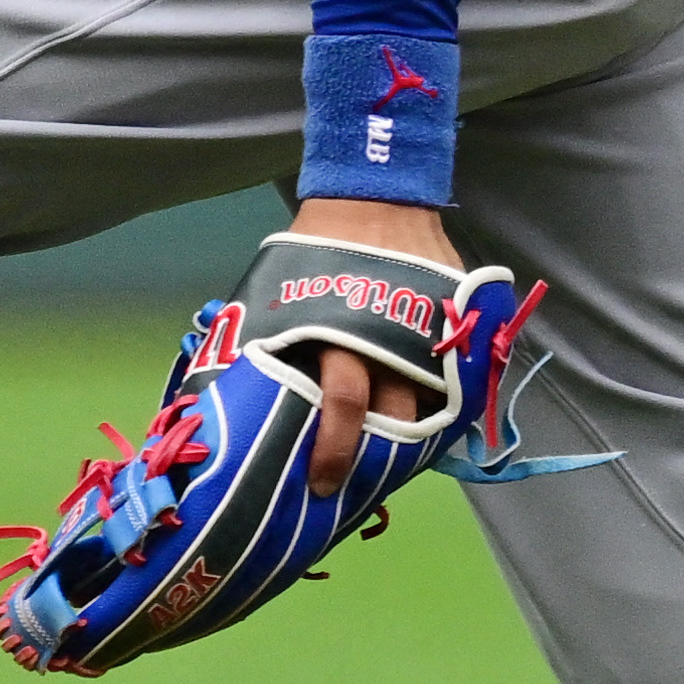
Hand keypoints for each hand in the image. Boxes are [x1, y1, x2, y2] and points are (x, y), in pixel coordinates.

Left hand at [289, 192, 456, 498]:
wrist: (375, 195)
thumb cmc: (317, 250)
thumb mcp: (279, 292)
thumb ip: (264, 341)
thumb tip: (226, 397)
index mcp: (338, 330)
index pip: (340, 406)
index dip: (332, 453)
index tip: (322, 487)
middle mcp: (388, 337)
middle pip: (393, 416)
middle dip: (377, 460)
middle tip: (360, 488)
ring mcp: (429, 331)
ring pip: (430, 404)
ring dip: (413, 439)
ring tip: (394, 464)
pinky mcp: (455, 323)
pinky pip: (457, 378)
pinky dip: (445, 407)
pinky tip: (429, 428)